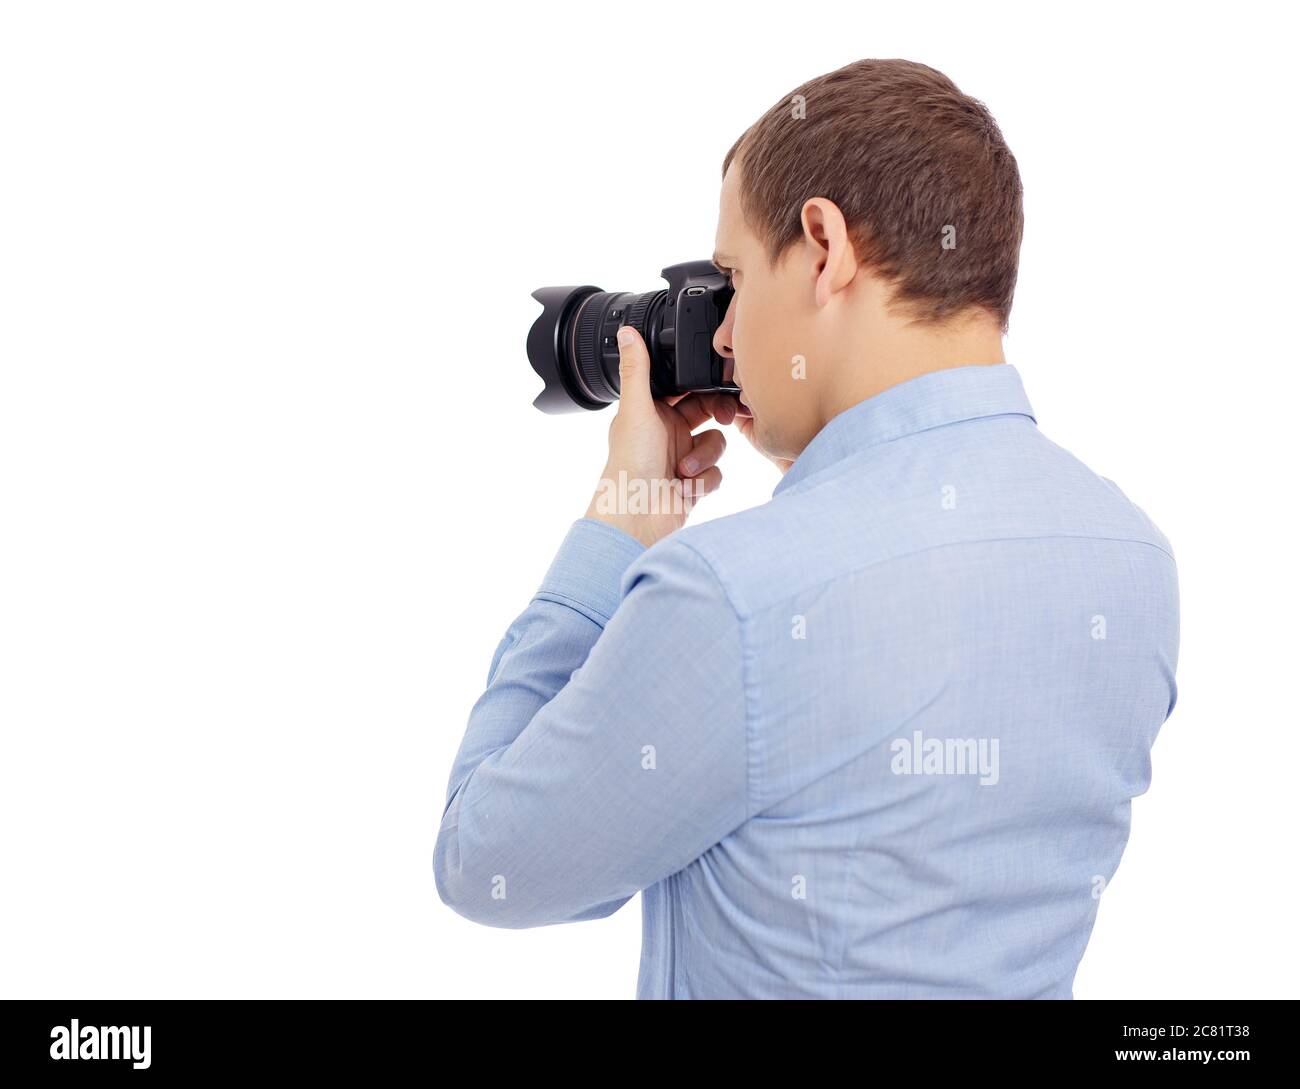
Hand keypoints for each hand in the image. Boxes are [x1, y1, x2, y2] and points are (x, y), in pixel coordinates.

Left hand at [584, 325, 726, 547]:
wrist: (638, 518)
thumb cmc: (630, 466)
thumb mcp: (636, 410)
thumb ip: (638, 370)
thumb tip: (627, 332)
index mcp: (651, 412)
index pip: (685, 387)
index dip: (703, 384)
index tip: (718, 382)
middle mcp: (666, 432)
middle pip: (707, 412)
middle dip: (715, 419)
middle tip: (719, 419)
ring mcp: (681, 457)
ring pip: (715, 442)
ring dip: (705, 456)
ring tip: (684, 469)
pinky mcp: (693, 482)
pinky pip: (716, 472)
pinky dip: (705, 480)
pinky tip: (686, 487)